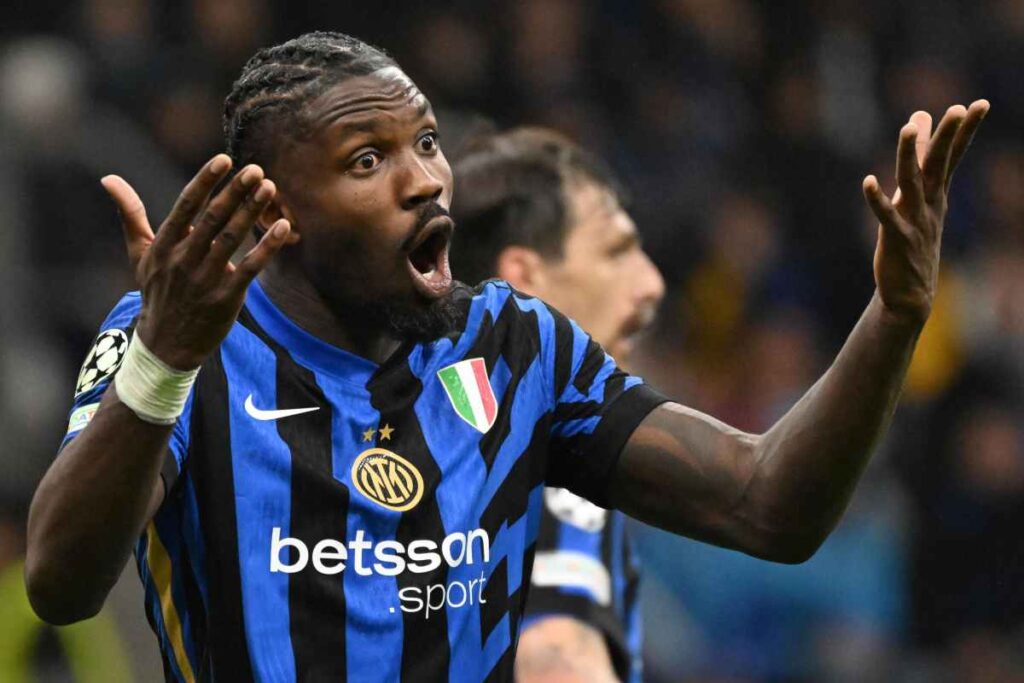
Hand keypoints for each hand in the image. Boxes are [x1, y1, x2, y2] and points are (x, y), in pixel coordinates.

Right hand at [101, 154, 290, 368]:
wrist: (167, 344)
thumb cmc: (157, 291)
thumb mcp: (140, 254)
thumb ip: (130, 214)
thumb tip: (108, 179)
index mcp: (164, 244)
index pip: (185, 206)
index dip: (206, 182)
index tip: (224, 159)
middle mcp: (183, 259)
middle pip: (213, 219)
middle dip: (235, 192)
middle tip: (256, 169)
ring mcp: (206, 279)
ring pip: (232, 239)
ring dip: (252, 212)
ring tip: (270, 189)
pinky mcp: (227, 298)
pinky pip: (250, 268)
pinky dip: (267, 248)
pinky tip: (283, 227)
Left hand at [863, 99, 988, 325]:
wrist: (911, 295)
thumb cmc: (913, 241)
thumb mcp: (919, 200)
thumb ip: (919, 160)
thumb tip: (917, 118)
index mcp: (936, 194)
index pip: (953, 157)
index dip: (966, 132)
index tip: (980, 104)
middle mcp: (930, 204)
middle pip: (939, 164)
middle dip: (948, 137)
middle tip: (958, 108)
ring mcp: (915, 222)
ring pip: (912, 183)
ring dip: (909, 155)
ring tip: (907, 127)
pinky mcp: (896, 240)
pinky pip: (887, 216)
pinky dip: (878, 199)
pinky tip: (868, 181)